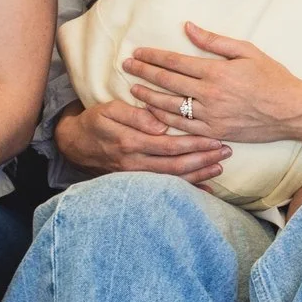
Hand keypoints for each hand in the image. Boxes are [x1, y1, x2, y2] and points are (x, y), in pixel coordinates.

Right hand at [54, 99, 228, 181]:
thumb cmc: (95, 122)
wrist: (75, 144)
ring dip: (198, 175)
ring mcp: (135, 176)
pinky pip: (164, 188)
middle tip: (225, 152)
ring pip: (172, 179)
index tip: (215, 139)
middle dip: (203, 159)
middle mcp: (134, 163)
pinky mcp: (136, 183)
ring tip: (219, 167)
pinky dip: (186, 191)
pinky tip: (204, 191)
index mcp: (130, 142)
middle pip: (176, 164)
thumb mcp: (109, 110)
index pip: (169, 145)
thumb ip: (135, 115)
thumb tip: (161, 124)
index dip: (194, 143)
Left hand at [125, 23, 301, 141]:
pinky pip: (183, 127)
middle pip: (167, 82)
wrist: (292, 111)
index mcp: (216, 72)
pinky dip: (165, 119)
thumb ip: (215, 40)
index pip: (175, 62)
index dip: (153, 56)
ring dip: (148, 96)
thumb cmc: (273, 78)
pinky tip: (153, 113)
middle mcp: (209, 95)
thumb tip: (188, 27)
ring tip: (134, 89)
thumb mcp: (247, 51)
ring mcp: (211, 116)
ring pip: (170, 106)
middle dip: (143, 72)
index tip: (138, 52)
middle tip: (126, 66)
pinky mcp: (215, 132)